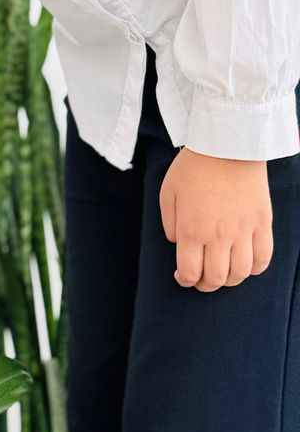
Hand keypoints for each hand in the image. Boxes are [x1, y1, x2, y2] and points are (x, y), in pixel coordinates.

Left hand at [160, 148, 273, 291]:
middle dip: (205, 285)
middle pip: (216, 279)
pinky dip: (254, 268)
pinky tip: (244, 265)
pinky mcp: (262, 223)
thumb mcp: (167, 193)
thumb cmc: (193, 167)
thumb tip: (177, 244)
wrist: (226, 145)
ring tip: (222, 273)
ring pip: (240, 274)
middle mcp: (219, 235)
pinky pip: (263, 258)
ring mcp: (244, 231)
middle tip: (201, 279)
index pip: (191, 273)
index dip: (185, 281)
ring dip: (230, 281)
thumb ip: (169, 224)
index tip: (182, 276)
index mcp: (192, 230)